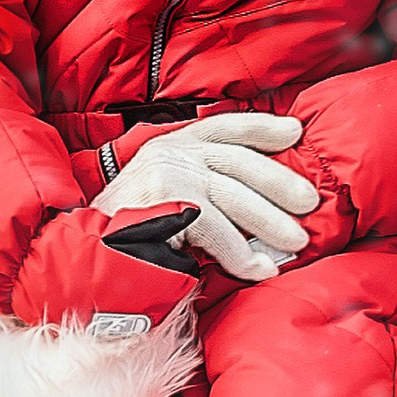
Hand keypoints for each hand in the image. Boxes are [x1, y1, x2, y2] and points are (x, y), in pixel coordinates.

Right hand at [96, 116, 315, 282]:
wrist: (86, 255)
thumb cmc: (129, 231)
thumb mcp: (165, 192)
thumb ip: (200, 182)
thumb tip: (256, 197)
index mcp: (172, 143)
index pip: (225, 127)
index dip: (262, 127)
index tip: (294, 132)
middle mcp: (171, 153)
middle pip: (239, 162)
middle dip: (279, 183)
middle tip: (310, 203)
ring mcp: (168, 176)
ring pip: (235, 197)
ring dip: (270, 223)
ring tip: (296, 242)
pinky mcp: (167, 206)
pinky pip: (217, 232)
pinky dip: (241, 255)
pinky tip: (260, 269)